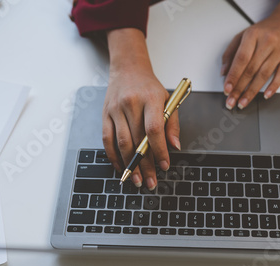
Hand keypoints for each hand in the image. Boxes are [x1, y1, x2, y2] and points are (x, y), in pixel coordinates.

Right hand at [103, 28, 180, 189]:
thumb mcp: (168, 100)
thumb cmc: (150, 87)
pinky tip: (120, 167)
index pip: (154, 129)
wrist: (128, 69)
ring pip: (122, 143)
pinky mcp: (105, 114)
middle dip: (145, 165)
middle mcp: (131, 103)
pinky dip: (113, 156)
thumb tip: (174, 146)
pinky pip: (107, 140)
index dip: (159, 150)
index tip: (164, 166)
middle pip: (138, 140)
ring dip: (129, 165)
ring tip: (136, 180)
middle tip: (151, 182)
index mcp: (151, 99)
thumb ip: (172, 124)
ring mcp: (115, 109)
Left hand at [222, 0, 279, 109]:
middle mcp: (267, 42)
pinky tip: (265, 95)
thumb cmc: (264, 30)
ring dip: (252, 92)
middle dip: (239, 89)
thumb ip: (231, 52)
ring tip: (243, 102)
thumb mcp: (243, 35)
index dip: (233, 76)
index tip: (226, 89)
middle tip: (231, 101)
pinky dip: (273, 87)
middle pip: (251, 70)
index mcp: (253, 35)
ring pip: (264, 75)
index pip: (241, 59)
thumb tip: (224, 72)